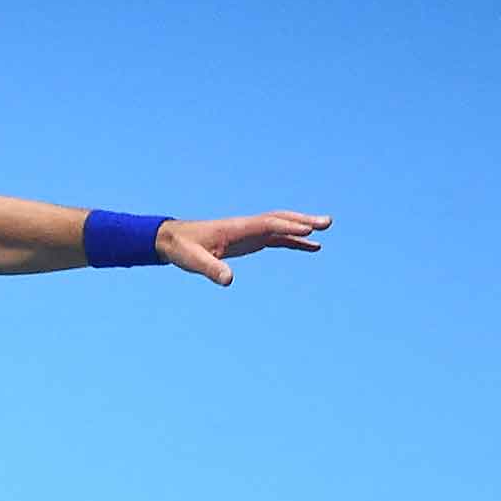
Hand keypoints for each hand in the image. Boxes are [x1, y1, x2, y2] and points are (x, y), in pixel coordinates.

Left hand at [156, 211, 330, 286]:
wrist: (174, 240)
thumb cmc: (184, 249)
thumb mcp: (195, 261)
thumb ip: (211, 269)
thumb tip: (228, 281)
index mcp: (237, 228)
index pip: (267, 224)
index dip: (287, 226)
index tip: (308, 229)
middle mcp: (247, 227)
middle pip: (280, 219)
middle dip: (303, 220)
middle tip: (327, 222)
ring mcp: (250, 232)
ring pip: (282, 226)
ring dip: (303, 227)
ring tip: (325, 230)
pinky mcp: (250, 241)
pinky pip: (278, 239)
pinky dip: (295, 241)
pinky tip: (312, 247)